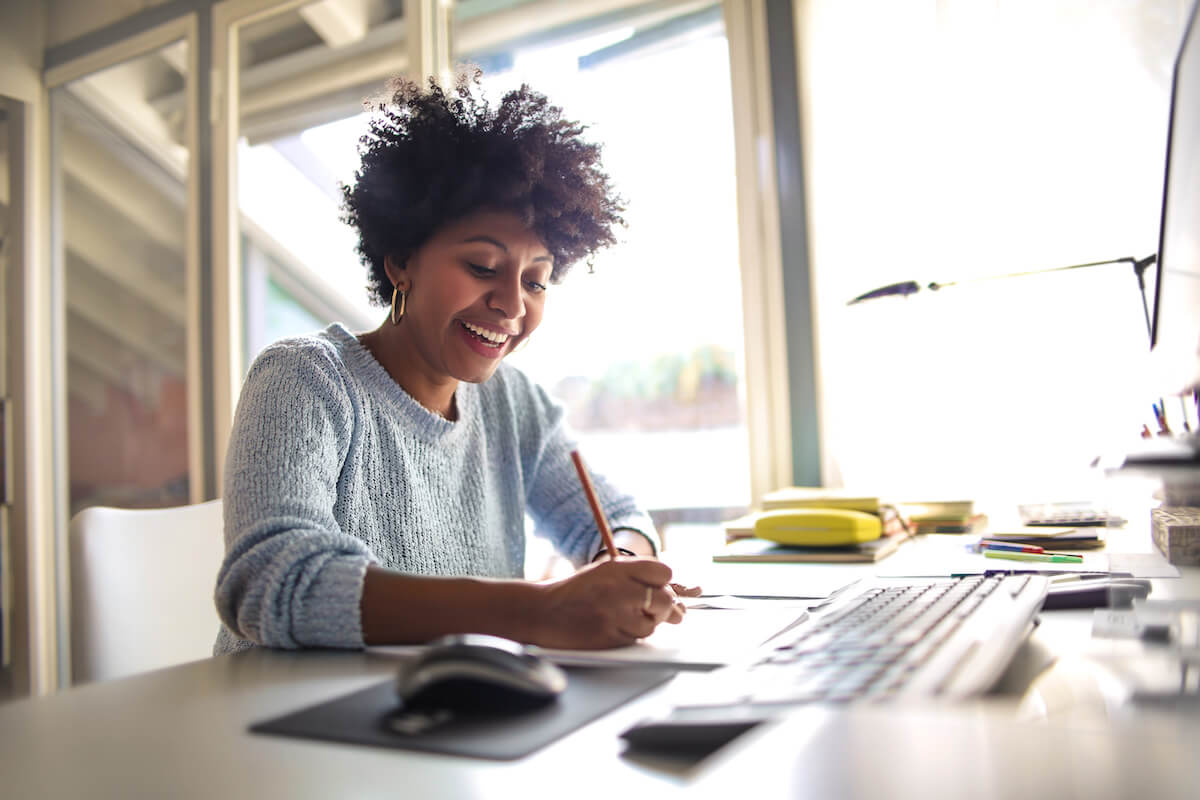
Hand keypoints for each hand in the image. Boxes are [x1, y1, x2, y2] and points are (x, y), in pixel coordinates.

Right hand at [532, 558, 686, 648]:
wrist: (543, 613)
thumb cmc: (576, 592)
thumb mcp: (604, 572)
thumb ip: (638, 578)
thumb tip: (680, 600)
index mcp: (617, 568)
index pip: (663, 572)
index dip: (664, 582)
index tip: (658, 587)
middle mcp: (618, 589)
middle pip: (665, 599)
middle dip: (665, 607)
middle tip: (653, 609)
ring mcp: (615, 615)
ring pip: (653, 623)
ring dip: (646, 623)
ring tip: (623, 617)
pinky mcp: (610, 637)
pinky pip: (637, 639)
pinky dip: (632, 635)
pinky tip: (614, 627)